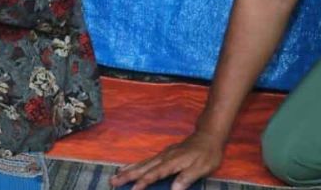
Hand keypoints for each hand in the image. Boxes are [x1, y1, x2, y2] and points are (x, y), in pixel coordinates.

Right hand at [109, 131, 224, 189]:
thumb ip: (186, 178)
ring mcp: (162, 155)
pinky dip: (134, 165)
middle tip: (112, 182)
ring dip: (127, 171)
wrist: (208, 137)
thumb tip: (174, 189)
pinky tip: (128, 168)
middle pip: (142, 168)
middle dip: (127, 176)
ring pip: (141, 164)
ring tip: (114, 176)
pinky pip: (145, 161)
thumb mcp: (202, 167)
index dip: (143, 183)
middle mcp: (163, 158)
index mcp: (172, 163)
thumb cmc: (207, 154)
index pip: (154, 174)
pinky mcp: (162, 155)